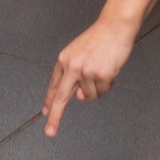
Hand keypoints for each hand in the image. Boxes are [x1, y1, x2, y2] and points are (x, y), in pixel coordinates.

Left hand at [42, 14, 137, 135]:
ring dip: (97, 88)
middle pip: (61, 97)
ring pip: (89, 95)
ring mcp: (86, 72)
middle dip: (54, 117)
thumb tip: (79, 96)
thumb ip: (75, 74)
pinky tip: (110, 70)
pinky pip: (103, 91)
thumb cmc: (99, 39)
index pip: (54, 85)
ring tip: (103, 69)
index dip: (48, 101)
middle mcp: (72, 67)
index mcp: (64, 60)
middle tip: (50, 131)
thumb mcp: (80, 53)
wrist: (115, 27)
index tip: (44, 113)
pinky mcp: (101, 76)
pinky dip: (107, 85)